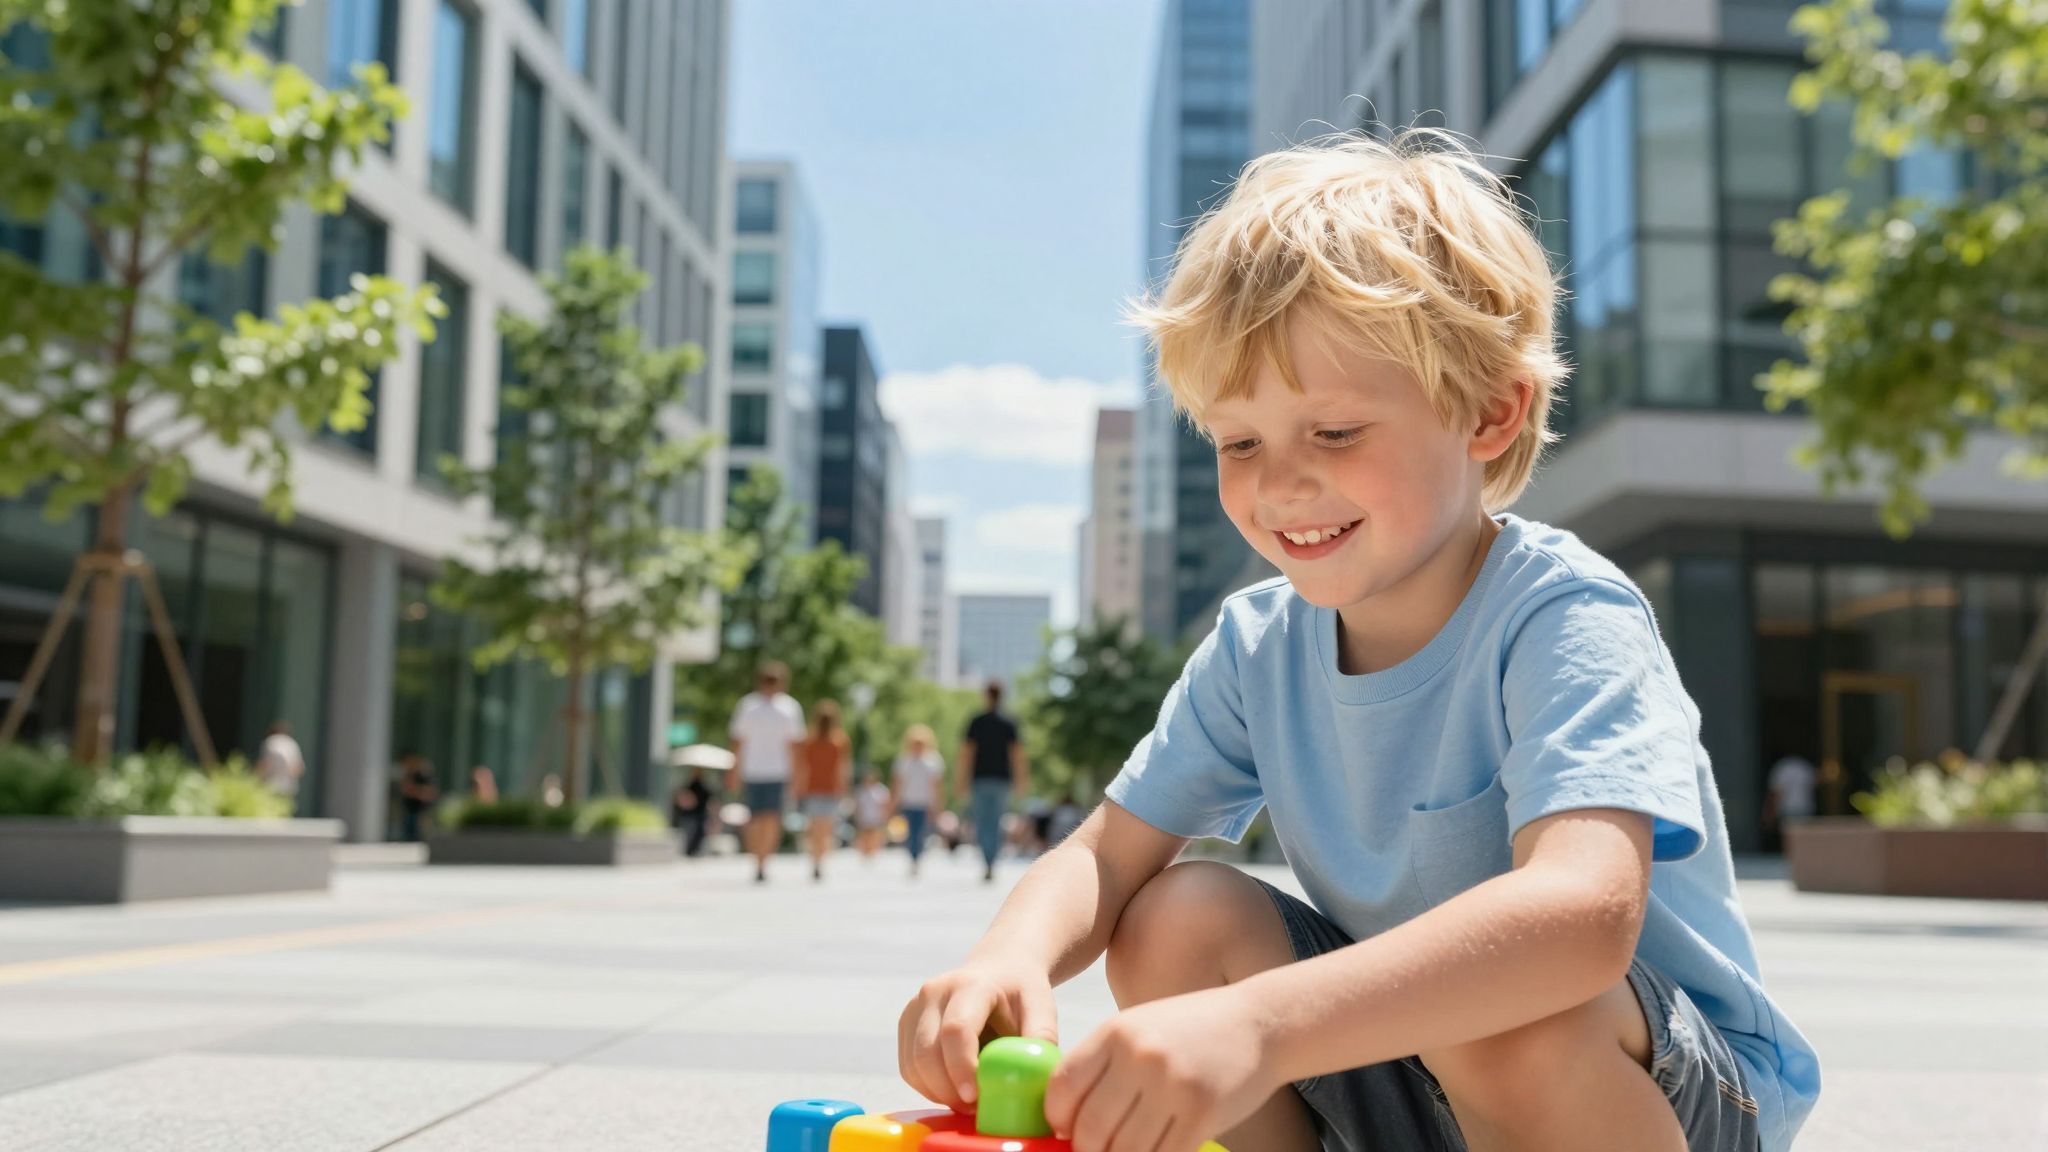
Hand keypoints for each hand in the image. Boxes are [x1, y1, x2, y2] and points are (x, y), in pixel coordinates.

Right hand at [899, 960, 1058, 1111]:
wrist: (998, 969)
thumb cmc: (1021, 993)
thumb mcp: (1041, 1008)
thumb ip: (1041, 1038)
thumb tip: (1036, 1077)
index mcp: (971, 984)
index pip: (956, 1029)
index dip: (961, 1067)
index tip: (975, 1098)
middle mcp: (935, 992)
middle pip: (927, 1052)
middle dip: (948, 1090)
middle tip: (976, 1109)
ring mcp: (915, 1006)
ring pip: (913, 1064)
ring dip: (938, 1093)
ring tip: (968, 1101)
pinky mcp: (906, 1024)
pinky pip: (908, 1068)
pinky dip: (928, 1088)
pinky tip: (953, 1088)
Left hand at [1045, 987, 1274, 1151]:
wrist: (1260, 1023)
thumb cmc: (1194, 1029)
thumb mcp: (1140, 1028)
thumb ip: (1104, 1065)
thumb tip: (1068, 1117)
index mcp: (1116, 1032)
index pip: (1063, 1087)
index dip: (1057, 1119)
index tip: (1064, 1131)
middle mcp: (1140, 1057)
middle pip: (1090, 1127)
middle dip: (1085, 1149)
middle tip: (1094, 1150)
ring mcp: (1172, 1087)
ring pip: (1124, 1150)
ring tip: (1125, 1151)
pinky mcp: (1202, 1115)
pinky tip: (1155, 1150)